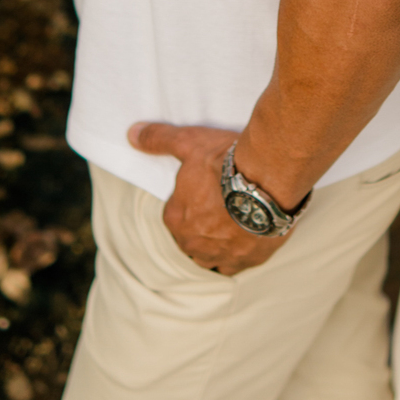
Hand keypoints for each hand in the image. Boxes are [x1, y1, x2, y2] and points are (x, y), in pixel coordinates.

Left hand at [129, 121, 286, 274]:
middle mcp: (192, 243)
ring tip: (235, 221)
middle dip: (203, 224)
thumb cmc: (225, 162)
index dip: (192, 199)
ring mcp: (219, 256)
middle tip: (223, 201)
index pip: (176, 213)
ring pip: (210, 255)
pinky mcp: (246, 262)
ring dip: (217, 243)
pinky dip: (238, 254)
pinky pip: (235, 265)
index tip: (208, 186)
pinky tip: (246, 237)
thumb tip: (132, 134)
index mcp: (175, 218)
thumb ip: (158, 139)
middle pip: (192, 236)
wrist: (267, 180)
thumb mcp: (188, 142)